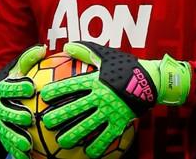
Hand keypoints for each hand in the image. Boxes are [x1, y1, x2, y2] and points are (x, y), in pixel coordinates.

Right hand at [0, 45, 46, 158]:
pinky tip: (27, 157)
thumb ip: (29, 59)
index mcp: (2, 88)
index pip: (9, 87)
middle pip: (6, 111)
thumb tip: (43, 48)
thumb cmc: (13, 81)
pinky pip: (9, 145)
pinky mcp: (2, 135)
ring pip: (6, 131)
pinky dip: (17, 152)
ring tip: (28, 143)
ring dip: (15, 137)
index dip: (19, 87)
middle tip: (29, 118)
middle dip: (16, 115)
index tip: (31, 87)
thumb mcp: (18, 68)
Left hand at [40, 41, 190, 157]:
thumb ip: (85, 50)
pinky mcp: (120, 122)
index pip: (72, 85)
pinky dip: (98, 145)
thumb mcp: (105, 55)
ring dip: (75, 134)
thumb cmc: (125, 66)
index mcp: (95, 80)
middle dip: (60, 115)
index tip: (44, 96)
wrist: (151, 81)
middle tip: (46, 122)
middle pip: (77, 107)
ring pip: (89, 125)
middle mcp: (101, 96)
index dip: (57, 90)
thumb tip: (66, 46)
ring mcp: (111, 111)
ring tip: (62, 141)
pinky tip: (89, 152)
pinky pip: (108, 136)